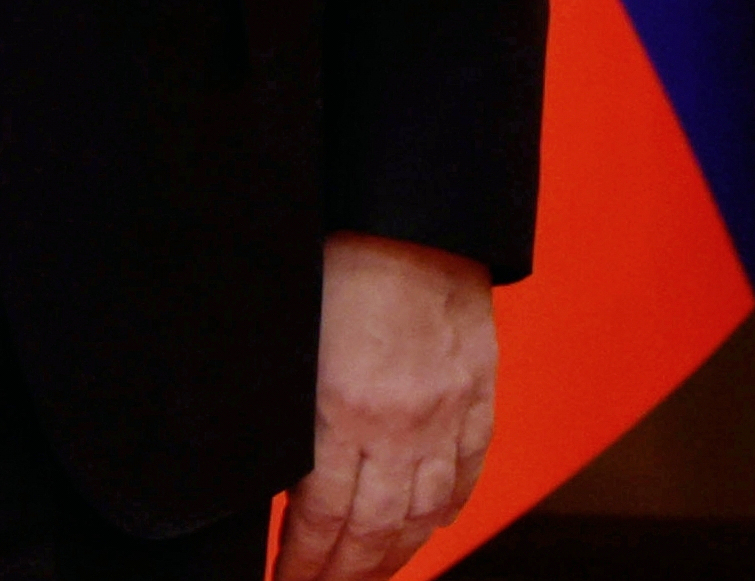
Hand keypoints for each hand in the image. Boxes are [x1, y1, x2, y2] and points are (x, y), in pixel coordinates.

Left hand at [276, 234, 494, 580]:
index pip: (320, 521)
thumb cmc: (340, 257)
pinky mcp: (479, 393)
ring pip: (423, 514)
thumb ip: (292, 412)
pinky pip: (467, 471)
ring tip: (370, 575)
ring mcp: (446, 414)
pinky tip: (431, 527)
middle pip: (373, 532)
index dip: (302, 565)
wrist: (416, 211)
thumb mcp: (294, 340)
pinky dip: (449, 508)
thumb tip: (275, 472)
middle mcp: (398, 425)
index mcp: (341, 413)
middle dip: (344, 576)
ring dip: (395, 556)